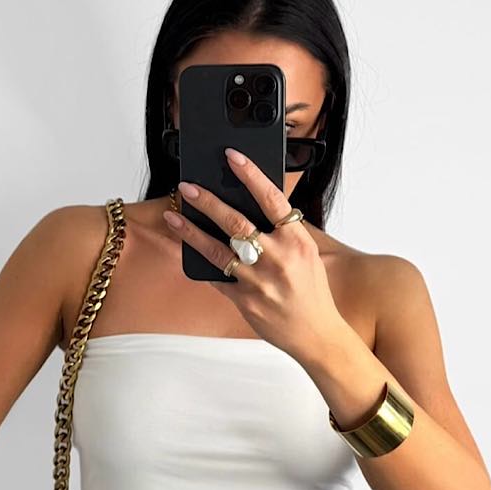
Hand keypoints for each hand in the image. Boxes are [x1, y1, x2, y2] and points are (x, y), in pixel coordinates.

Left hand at [163, 147, 345, 362]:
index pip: (271, 198)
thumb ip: (282, 232)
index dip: (250, 174)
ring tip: (174, 217)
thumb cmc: (312, 291)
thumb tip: (250, 207)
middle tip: (187, 187)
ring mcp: (259, 281)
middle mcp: (278, 258)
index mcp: (297, 240)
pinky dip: (203, 263)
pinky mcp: (245, 301)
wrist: (316, 333)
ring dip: (191, 232)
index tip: (232, 156)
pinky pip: (217, 277)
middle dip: (207, 201)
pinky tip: (188, 249)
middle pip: (236, 222)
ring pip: (217, 250)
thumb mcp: (306, 253)